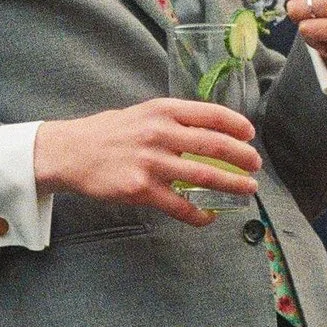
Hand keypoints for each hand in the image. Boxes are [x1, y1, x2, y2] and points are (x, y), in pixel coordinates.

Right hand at [33, 98, 262, 222]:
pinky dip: (199, 214)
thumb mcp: (142, 114)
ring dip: (232, 184)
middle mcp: (160, 133)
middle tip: (255, 165)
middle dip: (242, 156)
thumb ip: (172, 121)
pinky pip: (180, 205)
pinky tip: (209, 216)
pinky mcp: (142, 189)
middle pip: (215, 145)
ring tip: (247, 188)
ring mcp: (152, 162)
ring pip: (204, 176)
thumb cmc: (108, 133)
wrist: (71, 152)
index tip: (250, 134)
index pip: (210, 113)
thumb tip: (207, 131)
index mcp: (163, 110)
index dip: (236, 125)